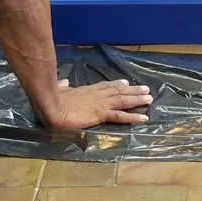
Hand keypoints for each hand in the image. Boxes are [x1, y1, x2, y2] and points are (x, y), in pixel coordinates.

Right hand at [37, 77, 153, 132]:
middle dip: (133, 91)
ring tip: (149, 98)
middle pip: (118, 91)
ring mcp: (100, 104)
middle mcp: (97, 95)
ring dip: (137, 99)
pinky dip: (133, 116)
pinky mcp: (101, 114)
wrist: (52, 106)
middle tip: (146, 89)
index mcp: (86, 91)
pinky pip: (120, 116)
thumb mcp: (59, 90)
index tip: (125, 83)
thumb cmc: (53, 100)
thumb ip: (64, 87)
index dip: (116, 85)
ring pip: (123, 100)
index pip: (105, 86)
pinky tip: (143, 118)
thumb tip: (64, 82)